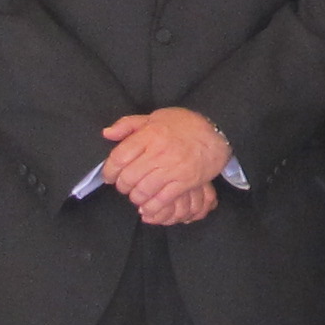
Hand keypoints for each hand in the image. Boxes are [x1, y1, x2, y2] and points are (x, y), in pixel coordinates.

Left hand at [100, 106, 227, 222]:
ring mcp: (173, 168)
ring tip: (136, 195)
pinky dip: (151, 207)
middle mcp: (159, 152)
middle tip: (124, 186)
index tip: (110, 176)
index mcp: (150, 134)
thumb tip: (106, 133)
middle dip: (122, 186)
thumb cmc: (184, 125)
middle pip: (129, 177)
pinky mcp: (185, 182)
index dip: (109, 170)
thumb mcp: (155, 117)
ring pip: (143, 191)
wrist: (217, 133)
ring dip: (135, 197)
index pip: (119, 157)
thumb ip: (129, 124)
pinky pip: (162, 200)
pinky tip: (148, 206)